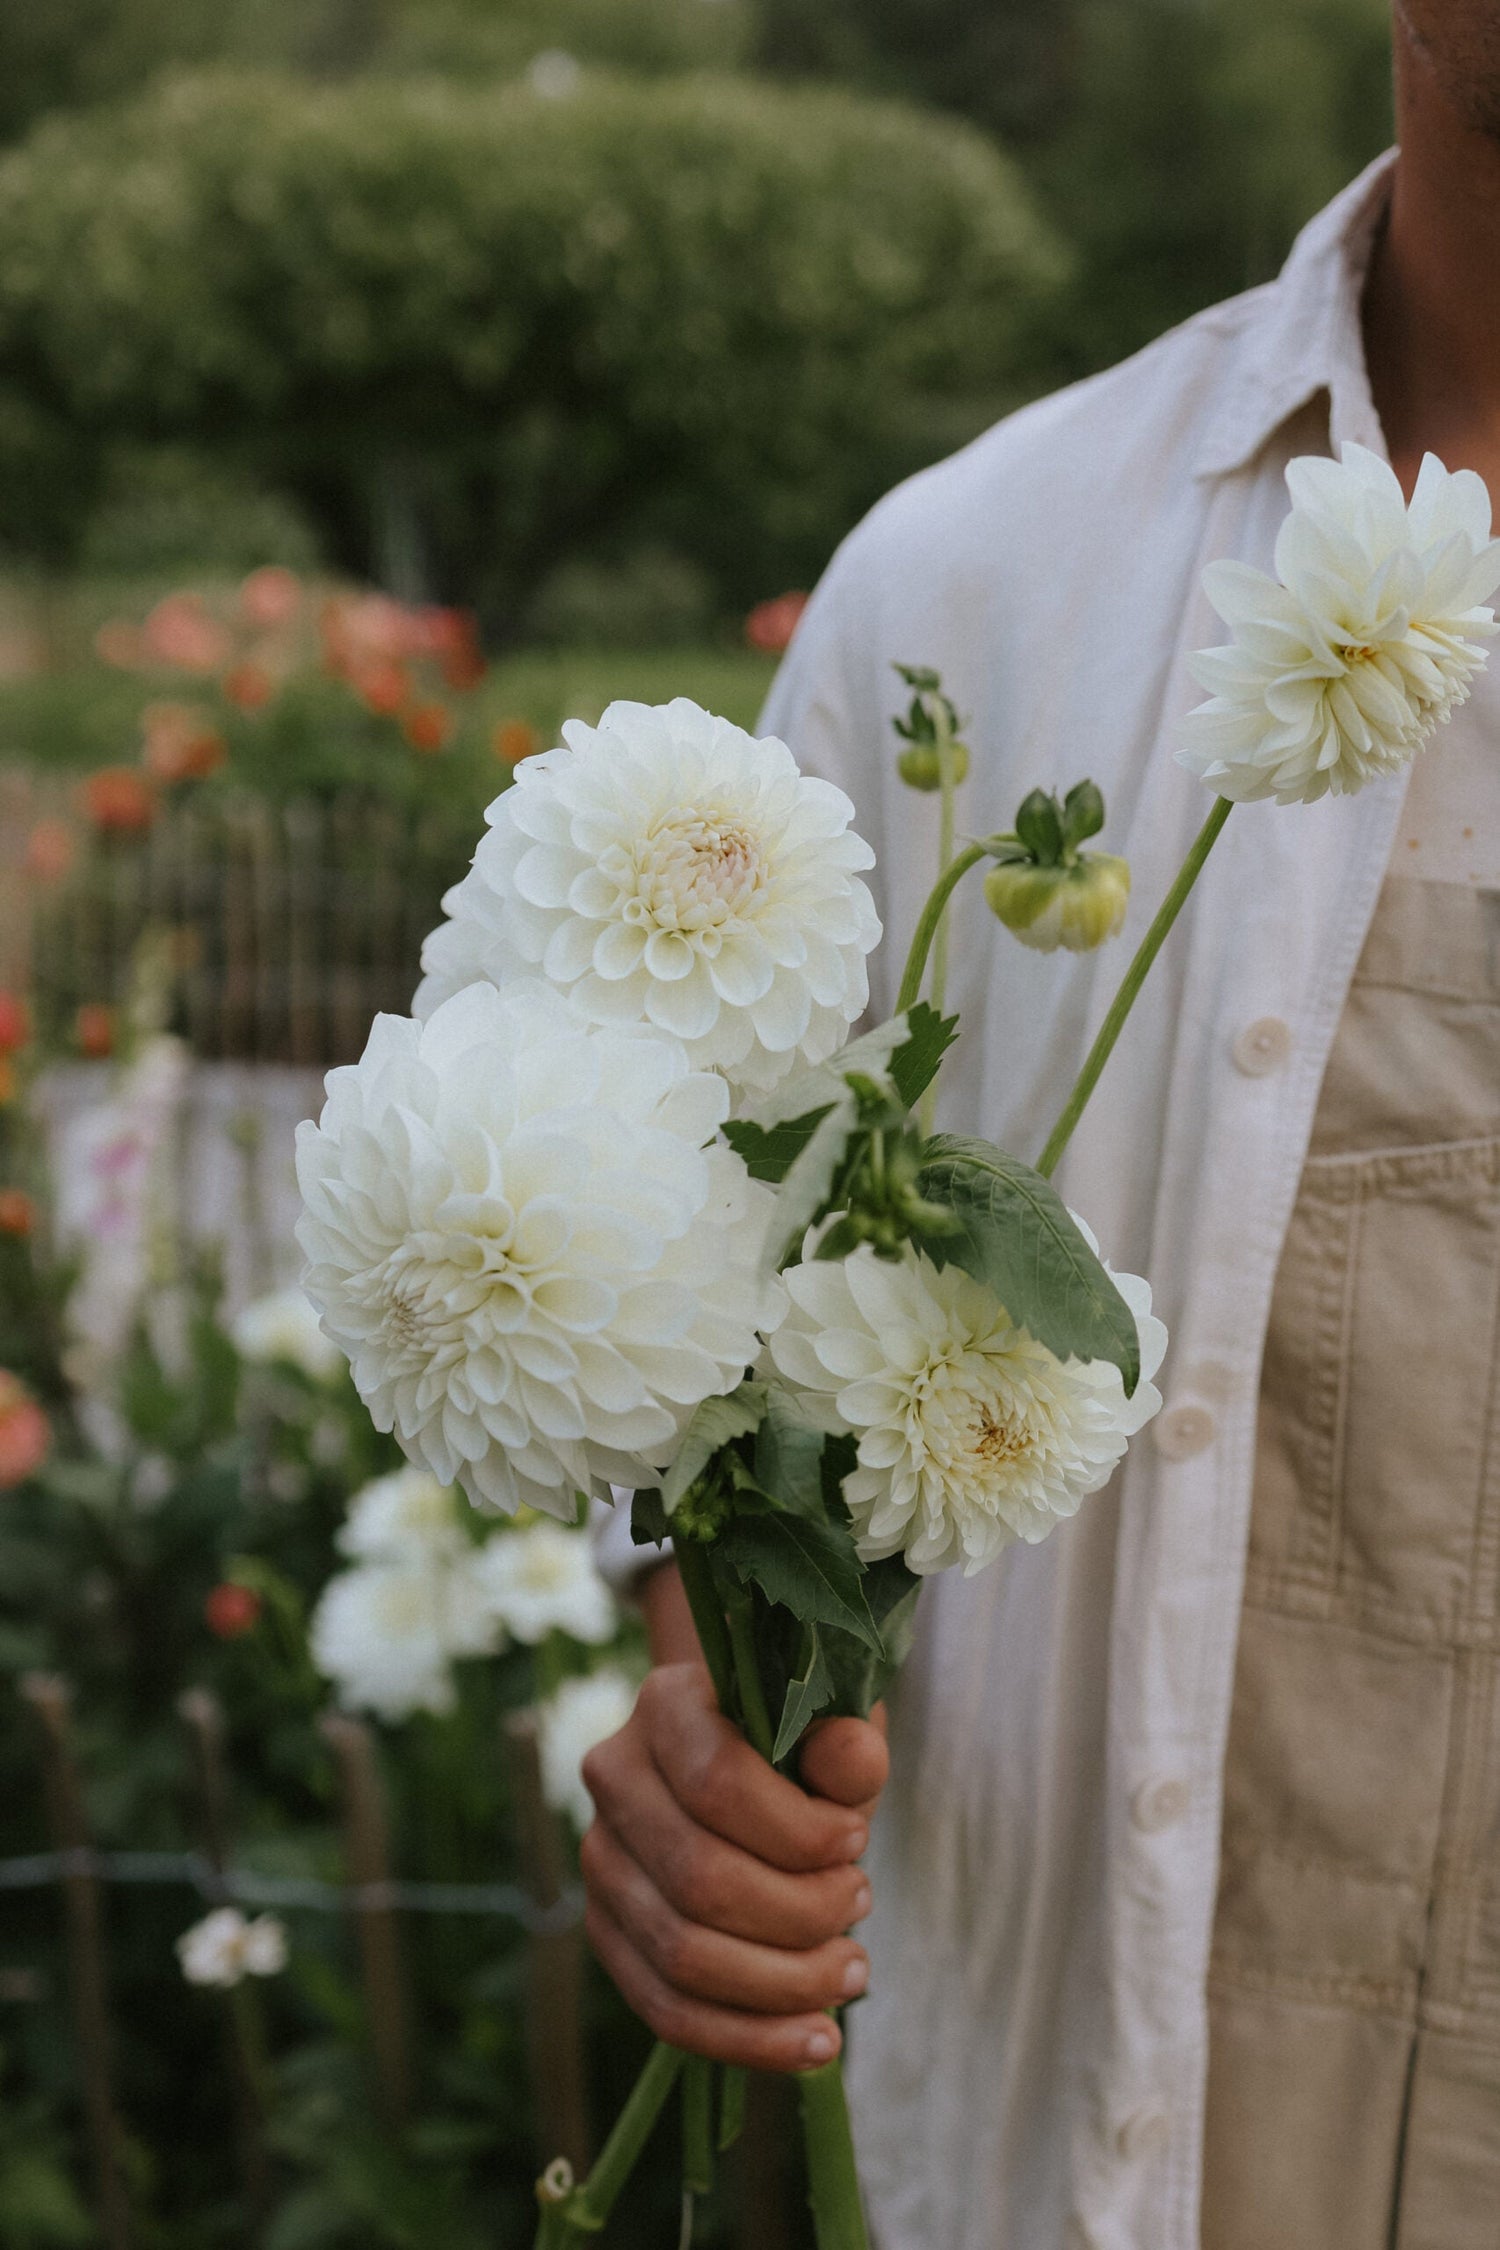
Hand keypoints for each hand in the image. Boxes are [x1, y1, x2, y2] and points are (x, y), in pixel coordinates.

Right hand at [580, 1660, 888, 2070]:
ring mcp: (602, 1861)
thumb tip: (853, 1761)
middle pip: (700, 1880)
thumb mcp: (837, 1724)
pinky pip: (666, 2010)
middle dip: (800, 1913)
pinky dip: (748, 2038)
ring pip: (682, 1955)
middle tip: (862, 1903)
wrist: (751, 1762)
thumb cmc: (802, 1743)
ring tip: (851, 1972)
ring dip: (783, 1983)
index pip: (716, 1783)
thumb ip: (848, 1744)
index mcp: (665, 1706)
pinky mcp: (608, 1931)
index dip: (798, 1832)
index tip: (859, 1842)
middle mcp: (614, 1778)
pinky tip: (815, 2040)